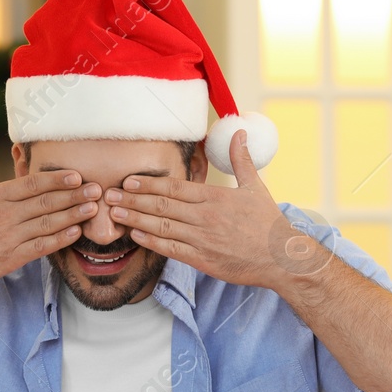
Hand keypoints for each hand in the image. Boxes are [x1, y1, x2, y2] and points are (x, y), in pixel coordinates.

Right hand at [0, 130, 101, 292]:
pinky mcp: (10, 259)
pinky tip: (75, 232)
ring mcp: (8, 239)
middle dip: (74, 195)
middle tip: (96, 189)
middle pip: (45, 203)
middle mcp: (3, 216)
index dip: (56, 179)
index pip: (31, 184)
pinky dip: (59, 240)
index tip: (77, 175)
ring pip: (47, 224)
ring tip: (93, 208)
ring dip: (73, 216)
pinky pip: (40, 247)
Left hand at [101, 130, 329, 290]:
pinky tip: (135, 237)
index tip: (129, 180)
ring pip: (162, 227)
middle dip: (133, 200)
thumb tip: (240, 131)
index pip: (174, 188)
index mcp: (214, 198)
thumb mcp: (256, 186)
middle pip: (162, 206)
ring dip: (135, 220)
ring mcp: (202, 240)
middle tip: (110, 196)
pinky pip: (171, 250)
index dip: (149, 184)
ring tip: (115, 214)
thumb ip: (241, 160)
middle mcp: (204, 217)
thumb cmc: (268, 223)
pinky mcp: (202, 260)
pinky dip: (151, 243)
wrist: (281, 258)